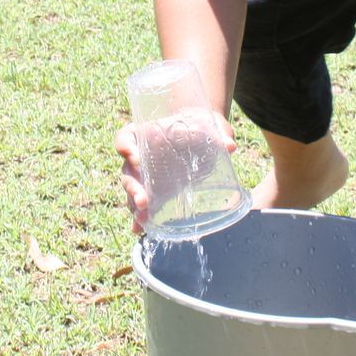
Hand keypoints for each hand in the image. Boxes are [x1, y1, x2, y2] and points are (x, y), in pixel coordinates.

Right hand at [114, 113, 236, 234]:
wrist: (200, 137)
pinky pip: (143, 205)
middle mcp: (140, 156)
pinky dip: (139, 219)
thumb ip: (219, 131)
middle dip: (132, 187)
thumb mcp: (211, 125)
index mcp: (146, 134)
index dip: (125, 147)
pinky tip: (140, 230)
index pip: (125, 138)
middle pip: (127, 171)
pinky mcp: (155, 192)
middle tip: (142, 200)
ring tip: (142, 219)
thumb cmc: (201, 127)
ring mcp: (146, 177)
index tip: (135, 158)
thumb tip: (230, 146)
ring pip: (133, 191)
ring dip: (134, 205)